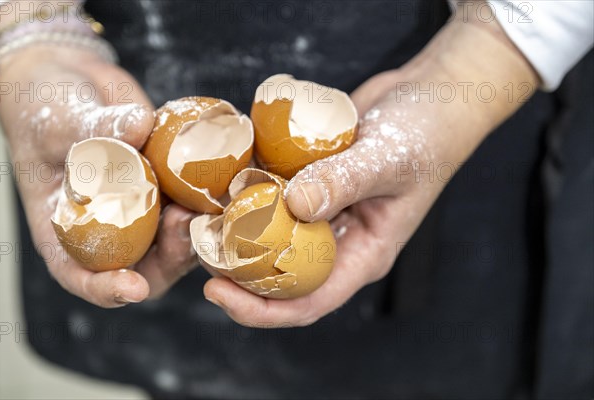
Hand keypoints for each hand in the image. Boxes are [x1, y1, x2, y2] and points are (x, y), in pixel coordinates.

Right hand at [0, 46, 197, 306]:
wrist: (71, 83)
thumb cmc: (46, 111)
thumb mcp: (57, 121)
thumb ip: (94, 129)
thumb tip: (140, 126)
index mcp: (68, 230)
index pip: (82, 275)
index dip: (106, 289)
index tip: (133, 288)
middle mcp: (111, 227)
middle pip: (145, 264)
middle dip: (170, 254)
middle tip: (182, 222)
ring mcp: (144, 207)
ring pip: (178, 236)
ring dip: (197, 226)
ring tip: (207, 199)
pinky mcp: (169, 184)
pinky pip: (193, 198)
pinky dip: (210, 193)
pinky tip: (227, 175)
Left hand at [202, 5, 538, 325]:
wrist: (432, 97)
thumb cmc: (427, 134)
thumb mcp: (391, 159)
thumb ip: (344, 181)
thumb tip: (293, 206)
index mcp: (361, 255)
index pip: (306, 302)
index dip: (258, 308)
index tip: (215, 291)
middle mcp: (335, 239)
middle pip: (276, 272)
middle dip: (232, 267)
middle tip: (194, 242)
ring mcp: (319, 209)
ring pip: (267, 231)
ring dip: (231, 224)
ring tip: (195, 209)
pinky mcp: (308, 180)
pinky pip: (271, 190)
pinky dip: (246, 184)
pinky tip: (220, 169)